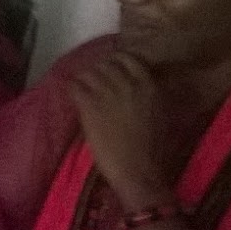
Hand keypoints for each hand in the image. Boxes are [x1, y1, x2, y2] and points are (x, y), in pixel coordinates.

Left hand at [70, 51, 172, 208]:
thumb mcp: (159, 113)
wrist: (138, 171)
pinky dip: (71, 89)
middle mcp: (127, 82)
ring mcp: (107, 91)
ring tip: (83, 90)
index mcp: (147, 84)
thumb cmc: (153, 150)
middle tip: (94, 83)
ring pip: (88, 72)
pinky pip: (73, 85)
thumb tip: (136, 88)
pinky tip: (73, 97)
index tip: (111, 70)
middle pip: (105, 64)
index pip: (127, 58)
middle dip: (98, 71)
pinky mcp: (89, 104)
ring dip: (84, 80)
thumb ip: (147, 95)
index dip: (115, 63)